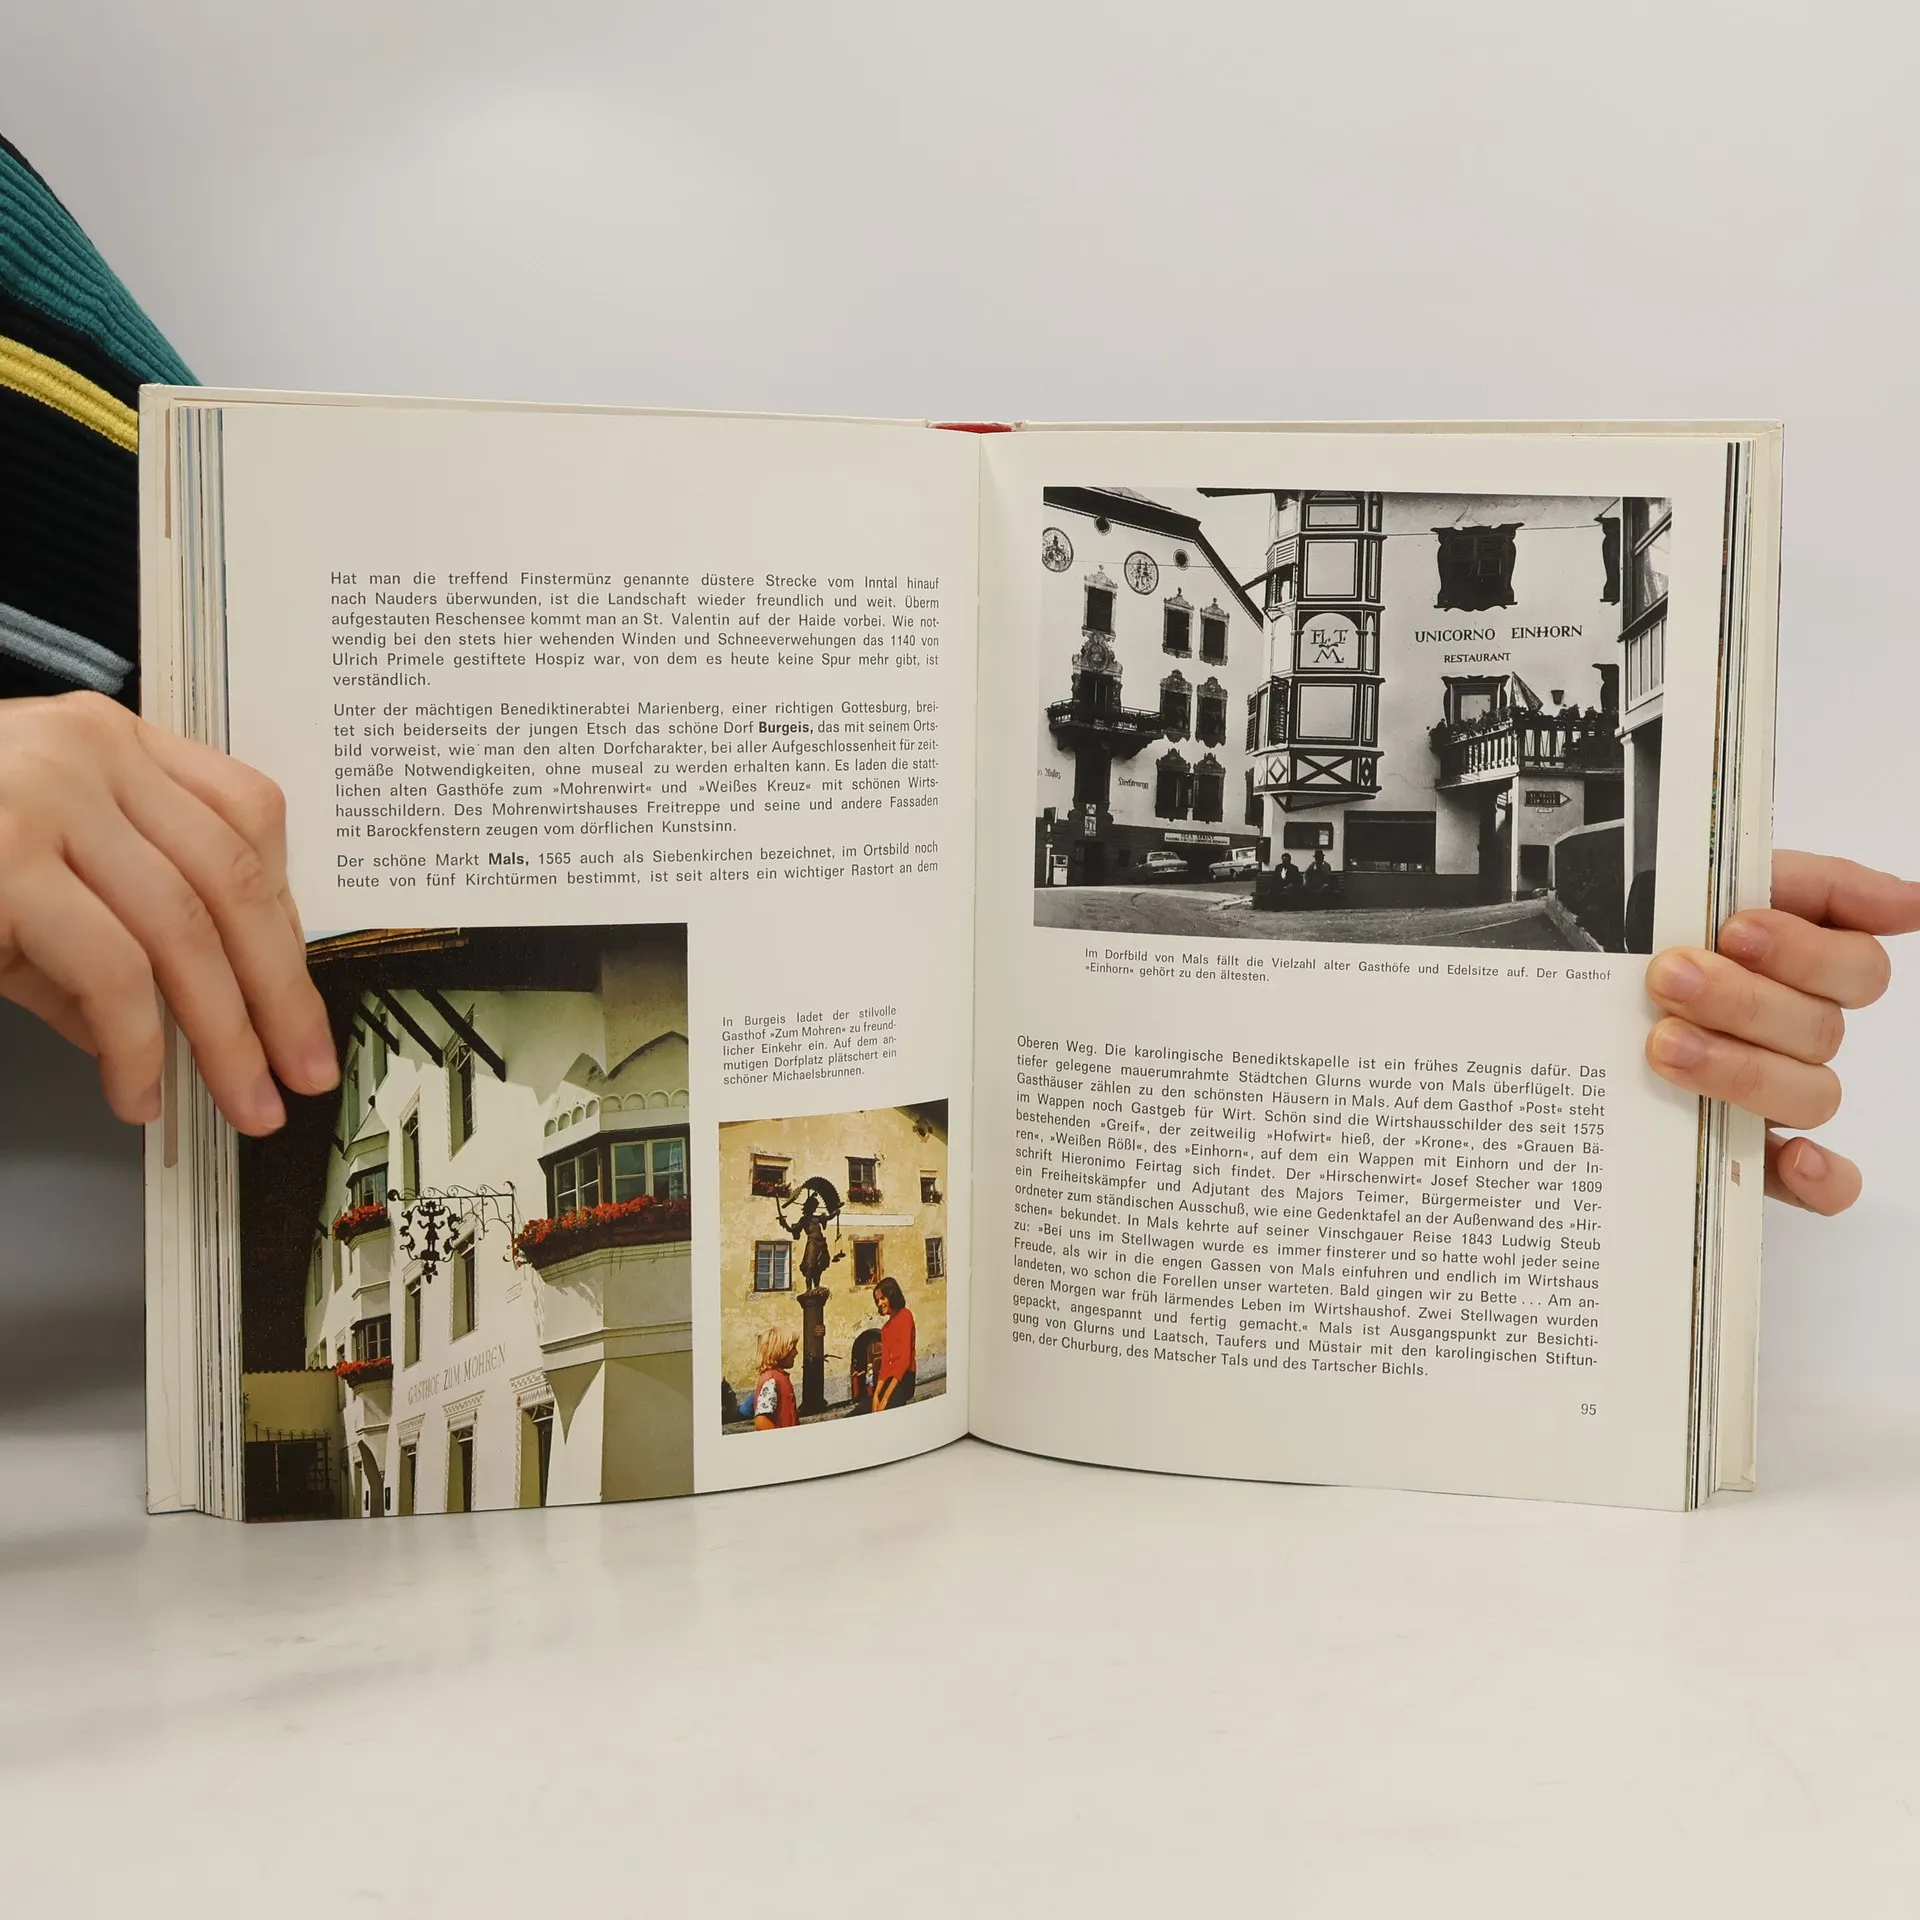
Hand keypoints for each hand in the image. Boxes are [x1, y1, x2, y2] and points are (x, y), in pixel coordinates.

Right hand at [0, 692, 336, 1131]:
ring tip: (239, 1101)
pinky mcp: (2, 859)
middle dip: (279, 993)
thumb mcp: (31, 882)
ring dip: (224, 1034)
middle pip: (232, 880)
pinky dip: (137, 1044)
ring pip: (185, 929)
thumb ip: (116, 931)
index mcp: (109, 740)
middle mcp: (89, 751)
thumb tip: (193, 1022)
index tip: (302, 997)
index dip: (286, 917)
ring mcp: (44, 796)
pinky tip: (139, 1090)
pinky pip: (111, 968)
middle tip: (301, 1072)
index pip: (246, 820)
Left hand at [1644, 851, 1919, 1213]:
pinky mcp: (1746, 1155)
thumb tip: (1911, 901)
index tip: (1735, 928)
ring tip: (1663, 1044)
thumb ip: (1808, 882)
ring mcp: (1773, 1096)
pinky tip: (1799, 1160)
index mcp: (1800, 968)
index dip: (1805, 950)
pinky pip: (1816, 1186)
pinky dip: (1822, 1179)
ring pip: (1812, 1096)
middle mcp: (1795, 1033)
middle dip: (1743, 1002)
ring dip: (1744, 1069)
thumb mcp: (1703, 880)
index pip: (1857, 969)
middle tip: (1668, 978)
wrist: (1550, 976)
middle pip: (1821, 1031)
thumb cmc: (1635, 931)